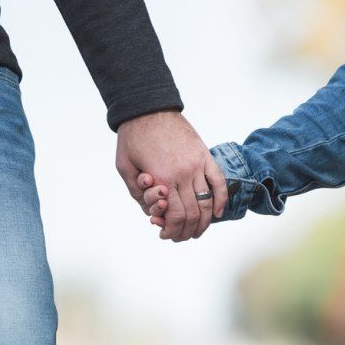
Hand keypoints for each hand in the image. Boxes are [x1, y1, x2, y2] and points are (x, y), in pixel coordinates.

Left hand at [115, 111, 222, 242]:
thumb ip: (136, 192)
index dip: (172, 230)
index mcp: (163, 178)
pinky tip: (217, 213)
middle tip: (180, 237)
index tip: (166, 235)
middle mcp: (183, 174)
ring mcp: (197, 164)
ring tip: (197, 230)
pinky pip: (219, 182)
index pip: (176, 216)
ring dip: (204, 222)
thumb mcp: (124, 167)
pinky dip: (221, 200)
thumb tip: (150, 213)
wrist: (147, 108)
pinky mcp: (205, 155)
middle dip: (187, 231)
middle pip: (194, 213)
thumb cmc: (133, 137)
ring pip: (207, 202)